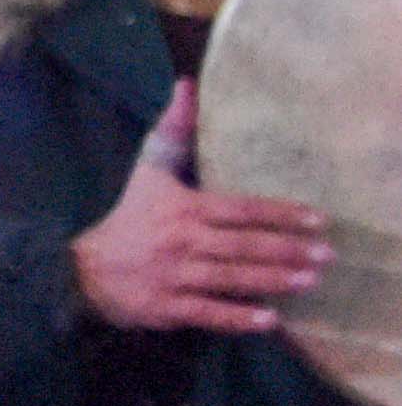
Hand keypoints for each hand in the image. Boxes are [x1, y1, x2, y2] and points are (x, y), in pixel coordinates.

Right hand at [73, 85, 330, 336]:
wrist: (81, 270)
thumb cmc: (127, 217)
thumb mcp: (148, 170)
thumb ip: (173, 130)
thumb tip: (187, 85)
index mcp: (183, 208)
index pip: (240, 209)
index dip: (280, 214)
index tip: (318, 220)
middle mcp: (181, 242)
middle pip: (242, 245)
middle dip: (286, 249)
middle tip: (325, 254)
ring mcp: (173, 277)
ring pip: (230, 278)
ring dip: (272, 280)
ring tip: (308, 280)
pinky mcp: (166, 307)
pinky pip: (208, 313)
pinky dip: (238, 317)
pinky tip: (270, 320)